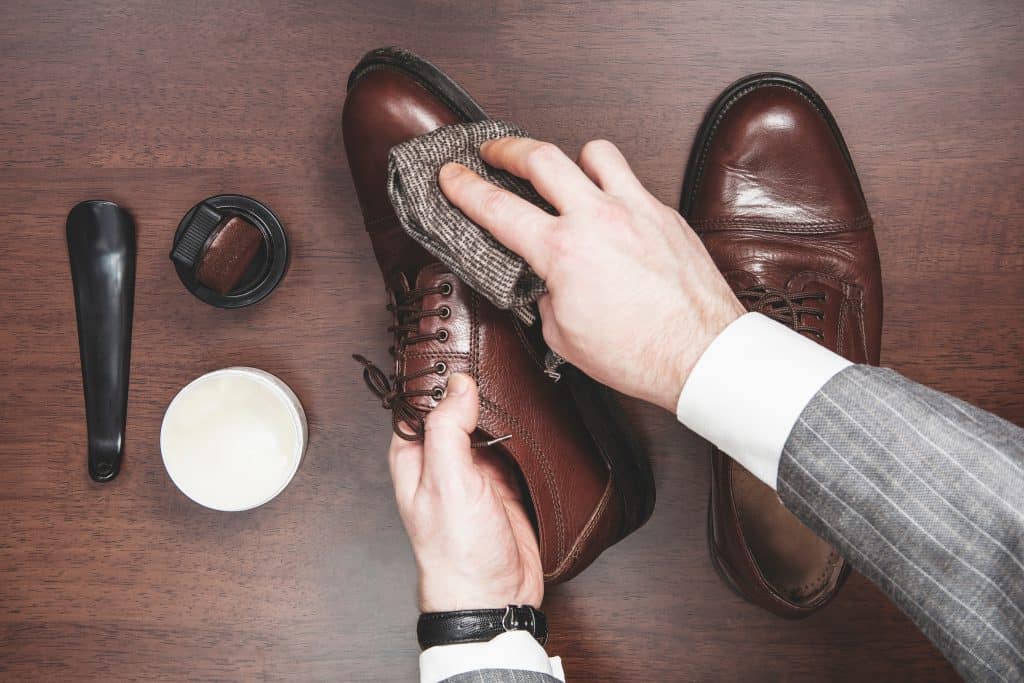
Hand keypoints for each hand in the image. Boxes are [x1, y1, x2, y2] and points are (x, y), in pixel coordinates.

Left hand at [388, 372, 542, 612]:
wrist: (494, 596)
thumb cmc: (456, 552)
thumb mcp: (447, 483)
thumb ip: (448, 430)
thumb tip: (458, 385)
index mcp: (414, 458)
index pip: (418, 403)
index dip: (434, 375)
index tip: (455, 347)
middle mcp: (441, 462)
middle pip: (454, 410)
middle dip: (472, 387)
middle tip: (492, 355)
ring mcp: (474, 473)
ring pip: (485, 425)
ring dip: (500, 409)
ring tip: (514, 378)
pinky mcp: (504, 484)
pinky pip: (512, 446)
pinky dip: (522, 432)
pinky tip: (532, 416)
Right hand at [438, 137, 744, 412]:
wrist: (700, 355)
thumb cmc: (638, 354)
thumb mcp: (564, 336)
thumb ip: (545, 297)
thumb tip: (545, 282)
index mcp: (563, 252)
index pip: (497, 207)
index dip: (465, 187)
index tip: (452, 174)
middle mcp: (598, 219)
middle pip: (541, 156)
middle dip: (508, 148)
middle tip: (494, 150)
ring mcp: (636, 210)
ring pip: (595, 152)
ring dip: (571, 158)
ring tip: (564, 173)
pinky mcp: (666, 215)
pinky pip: (632, 182)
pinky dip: (612, 188)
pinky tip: (610, 212)